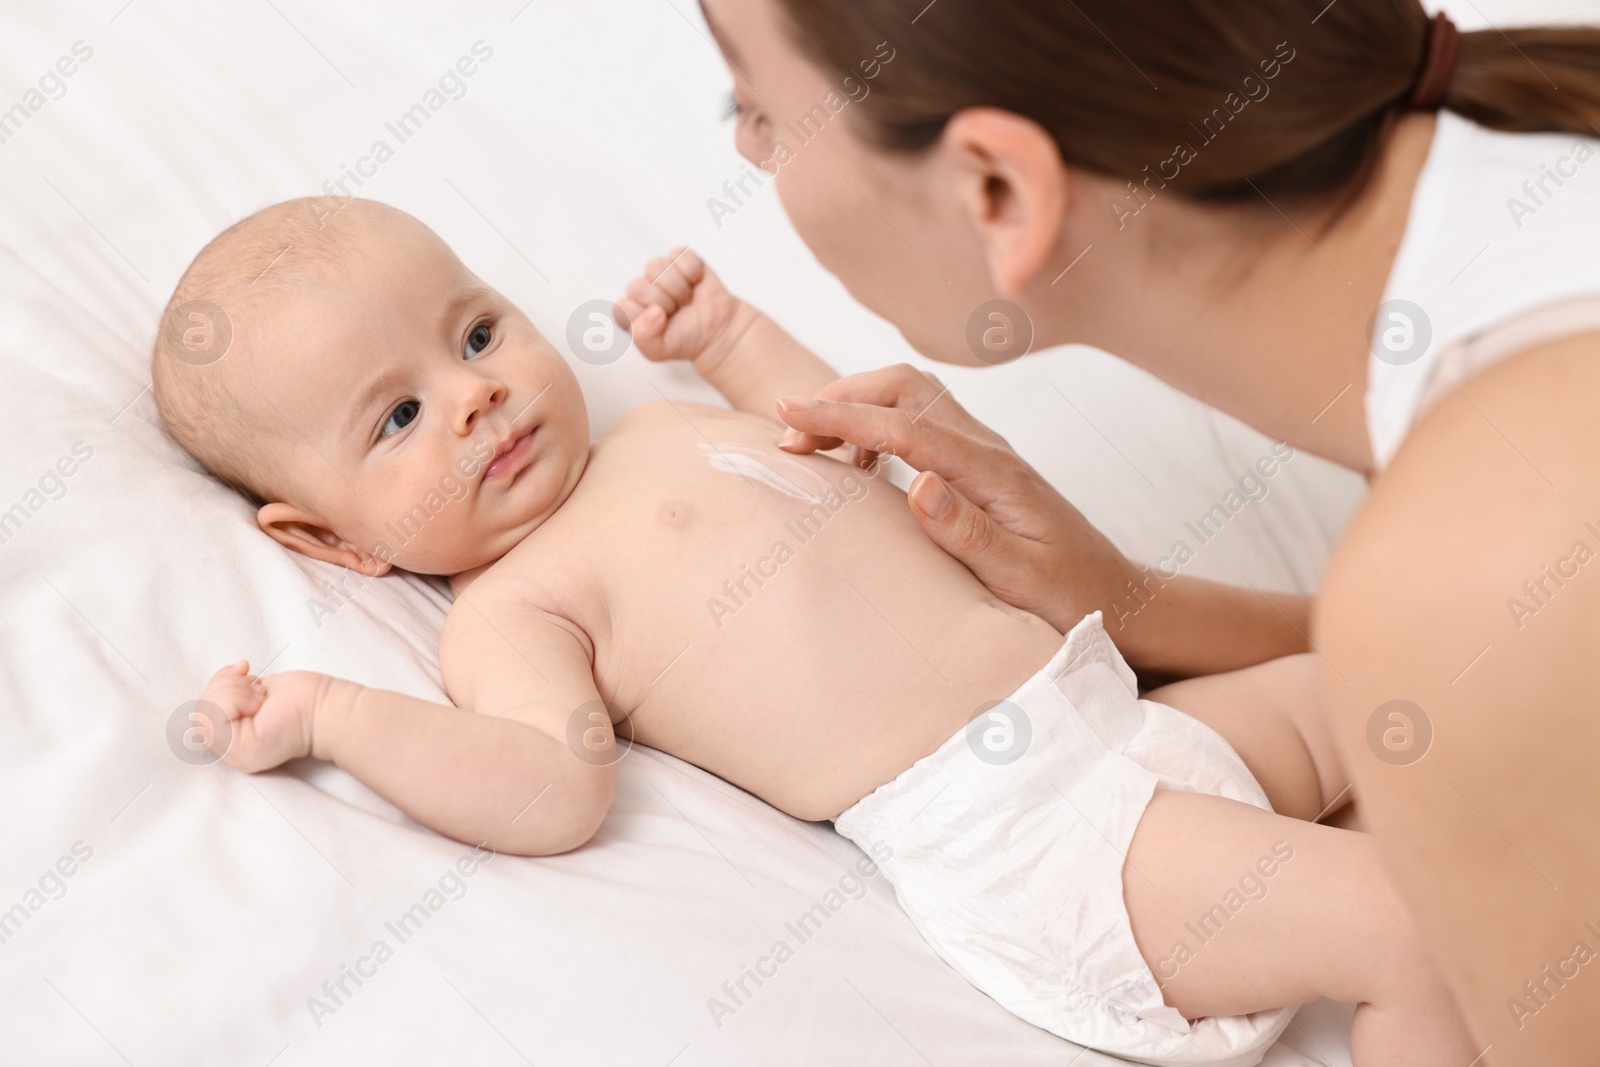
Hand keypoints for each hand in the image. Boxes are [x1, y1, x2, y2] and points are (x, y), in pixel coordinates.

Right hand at [198, 661, 326, 772]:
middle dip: (225, 686)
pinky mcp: (242, 749)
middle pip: (200, 711)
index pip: (202, 713)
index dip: (218, 685)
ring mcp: (236, 755)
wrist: (327, 709)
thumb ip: (233, 693)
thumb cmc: (300, 698)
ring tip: (261, 697)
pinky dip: (236, 698)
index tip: (244, 669)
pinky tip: (261, 703)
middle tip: (258, 690)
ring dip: (233, 691)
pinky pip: (217, 715)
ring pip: (205, 712)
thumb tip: (227, 675)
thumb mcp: (255, 692)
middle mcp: (232, 752)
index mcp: (234, 740)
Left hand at [616, 247, 748, 371]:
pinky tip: (695, 284)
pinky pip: (679, 255)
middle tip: (677, 311)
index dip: (645, 317)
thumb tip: (653, 311)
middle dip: (664, 302)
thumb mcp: (658, 351)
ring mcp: (659, 271)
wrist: (716, 331)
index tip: (662, 324)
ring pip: (656, 267)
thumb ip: (643, 337)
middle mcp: (641, 289)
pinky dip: (692, 273)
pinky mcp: (679, 258)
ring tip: (686, 299)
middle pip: (639, 286)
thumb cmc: (685, 340)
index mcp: (630, 311)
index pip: (623, 306)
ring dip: (678, 288)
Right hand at [773, 364, 1140, 637]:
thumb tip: (918, 482)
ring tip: (808, 444)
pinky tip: (854, 466)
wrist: (1118, 596)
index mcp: (993, 474)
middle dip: (841, 397)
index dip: (843, 414)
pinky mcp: (978, 464)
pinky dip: (875, 427)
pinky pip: (919, 422)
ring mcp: (984, 452)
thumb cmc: (1071, 596)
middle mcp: (989, 450)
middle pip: (906, 388)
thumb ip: (969, 532)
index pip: (906, 427)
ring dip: (856, 406)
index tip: (787, 412)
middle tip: (787, 435)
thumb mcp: (1021, 579)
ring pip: (912, 398)